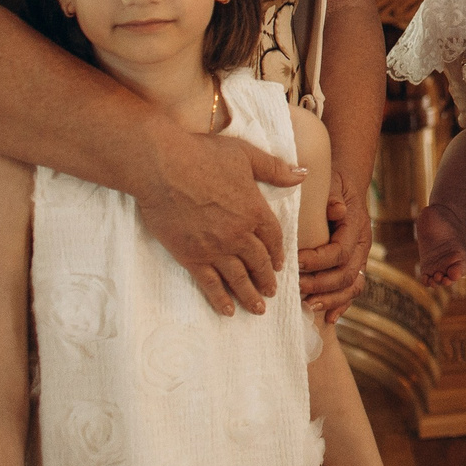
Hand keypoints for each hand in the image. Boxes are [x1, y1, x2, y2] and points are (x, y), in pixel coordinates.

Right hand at [142, 129, 302, 316]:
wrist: (162, 167)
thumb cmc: (203, 155)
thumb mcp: (246, 155)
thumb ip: (275, 169)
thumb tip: (303, 174)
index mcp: (255, 210)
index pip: (273, 238)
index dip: (278, 253)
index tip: (280, 265)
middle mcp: (239, 234)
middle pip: (259, 262)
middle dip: (267, 279)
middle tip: (271, 291)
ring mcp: (215, 248)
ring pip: (238, 278)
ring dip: (250, 295)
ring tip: (258, 309)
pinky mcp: (191, 256)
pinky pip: (210, 283)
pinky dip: (220, 298)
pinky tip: (227, 310)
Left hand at [299, 176, 370, 320]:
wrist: (345, 186)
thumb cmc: (333, 184)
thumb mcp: (332, 183)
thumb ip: (332, 196)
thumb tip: (336, 210)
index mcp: (357, 226)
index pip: (340, 251)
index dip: (318, 261)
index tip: (296, 262)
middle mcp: (362, 245)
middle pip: (346, 274)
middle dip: (320, 284)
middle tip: (296, 287)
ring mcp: (360, 258)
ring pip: (351, 286)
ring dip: (330, 299)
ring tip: (309, 306)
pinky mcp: (353, 266)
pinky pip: (352, 290)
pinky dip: (342, 306)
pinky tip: (328, 318)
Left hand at [413, 202, 465, 286]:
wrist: (438, 222)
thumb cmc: (440, 217)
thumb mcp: (435, 213)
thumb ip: (431, 213)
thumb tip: (425, 211)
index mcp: (458, 252)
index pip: (461, 268)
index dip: (457, 273)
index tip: (452, 272)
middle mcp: (450, 261)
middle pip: (450, 278)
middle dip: (446, 281)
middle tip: (440, 276)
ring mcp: (439, 265)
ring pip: (440, 281)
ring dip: (437, 283)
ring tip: (433, 279)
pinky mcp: (428, 267)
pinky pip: (429, 279)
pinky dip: (428, 281)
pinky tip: (426, 278)